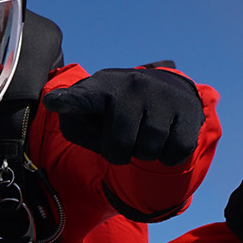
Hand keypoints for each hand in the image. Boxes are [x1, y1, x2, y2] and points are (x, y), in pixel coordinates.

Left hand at [43, 68, 203, 165]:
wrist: (161, 91)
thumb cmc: (113, 112)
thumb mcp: (88, 116)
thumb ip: (74, 125)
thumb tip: (67, 113)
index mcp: (100, 88)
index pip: (82, 98)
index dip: (69, 102)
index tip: (54, 103)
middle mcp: (132, 85)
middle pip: (120, 144)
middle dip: (118, 153)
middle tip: (122, 140)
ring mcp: (162, 94)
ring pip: (150, 149)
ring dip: (144, 154)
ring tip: (143, 136)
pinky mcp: (187, 108)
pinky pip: (177, 150)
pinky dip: (169, 157)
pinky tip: (164, 141)